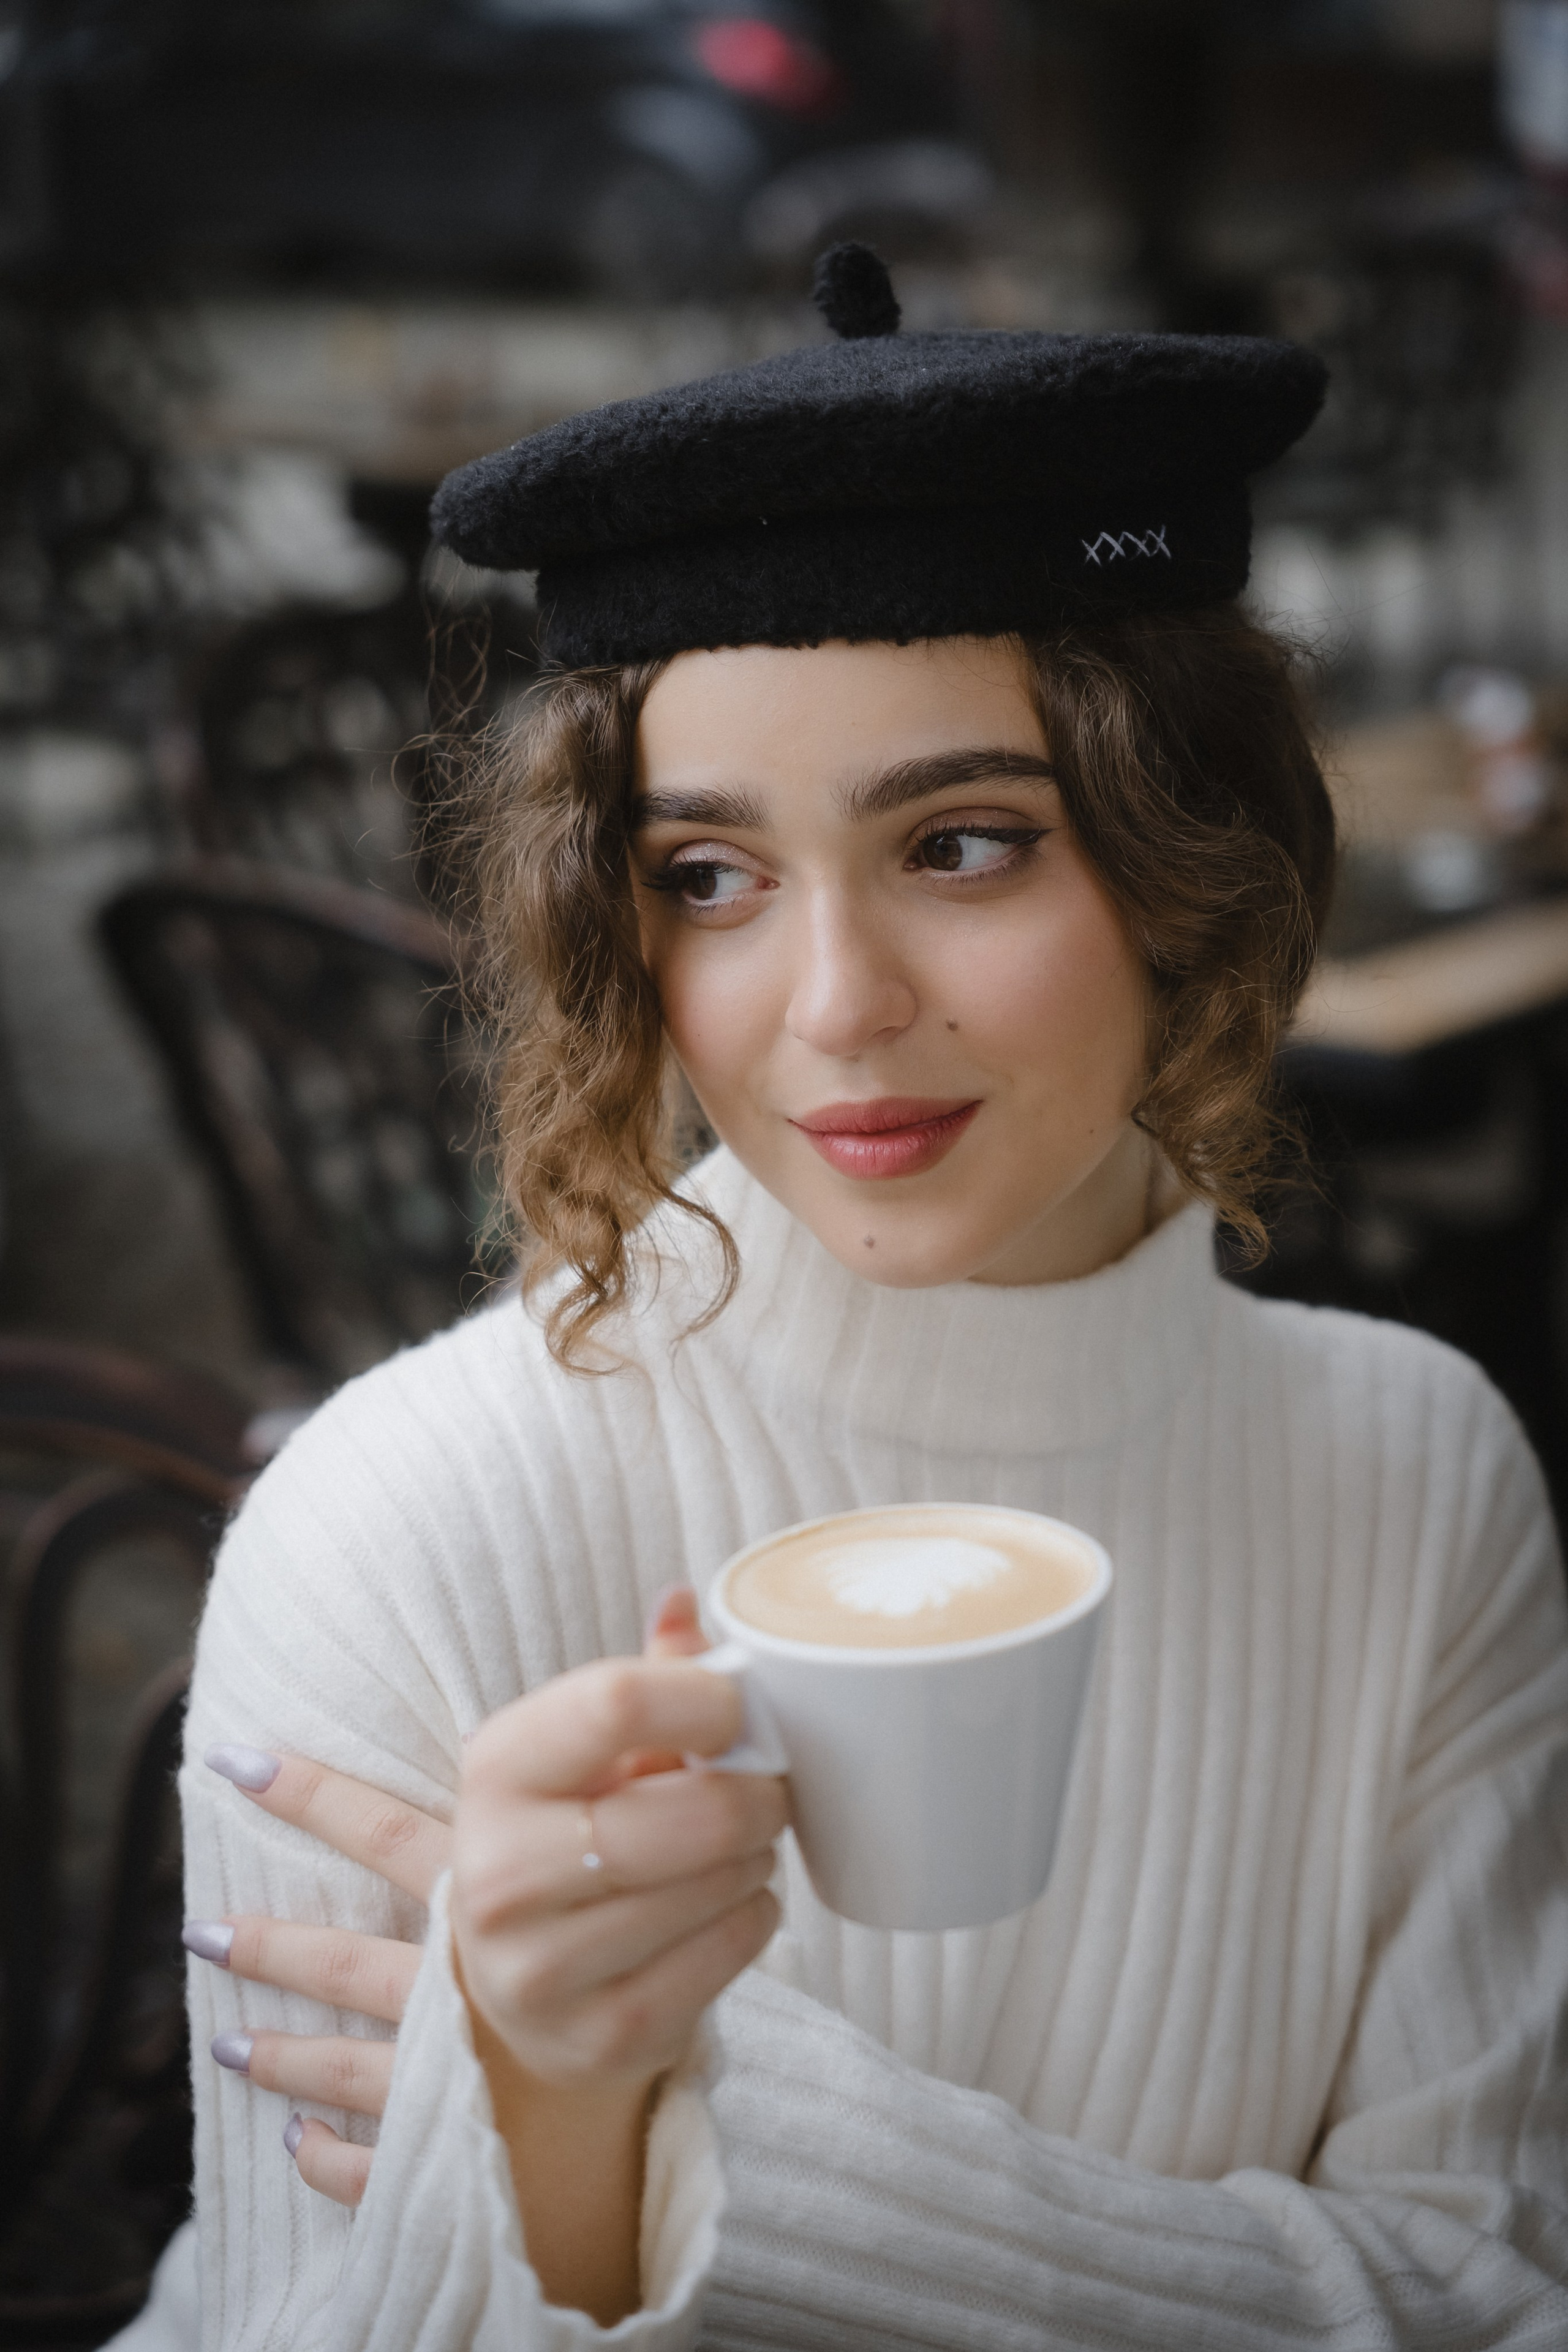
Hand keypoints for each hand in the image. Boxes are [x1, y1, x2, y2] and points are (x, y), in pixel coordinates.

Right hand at [189, 1592, 770, 2210]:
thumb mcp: (580, 1754)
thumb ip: (641, 1680)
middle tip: (769, 1788)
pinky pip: (730, 1951)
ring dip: (756, 1856)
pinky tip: (729, 1904)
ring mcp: (544, 1968)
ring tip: (740, 1845)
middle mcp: (500, 1872)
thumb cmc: (564, 1838)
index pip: (614, 1702)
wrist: (515, 1992)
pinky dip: (755, 1916)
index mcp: (493, 1770)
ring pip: (718, 1885)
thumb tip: (685, 1600)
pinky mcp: (602, 2035)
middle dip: (756, 1794)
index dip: (706, 1697)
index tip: (740, 1708)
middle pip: (687, 1813)